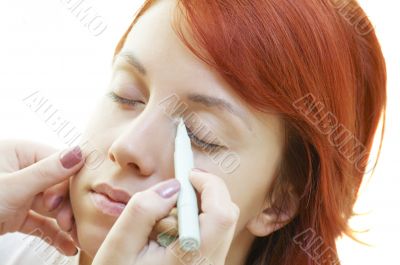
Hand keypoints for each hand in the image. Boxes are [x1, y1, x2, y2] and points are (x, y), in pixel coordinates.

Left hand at [0, 140, 83, 255]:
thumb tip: (80, 153)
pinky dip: (52, 234)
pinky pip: (40, 223)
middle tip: (69, 223)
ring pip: (51, 207)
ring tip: (77, 239)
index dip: (68, 182)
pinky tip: (67, 247)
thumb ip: (48, 172)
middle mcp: (23, 171)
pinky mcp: (16, 214)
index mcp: (20, 152)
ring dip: (65, 223)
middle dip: (66, 206)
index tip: (72, 200)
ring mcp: (20, 194)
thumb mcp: (11, 187)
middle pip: (58, 186)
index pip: (58, 162)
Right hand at [92, 169, 239, 264]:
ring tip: (163, 220)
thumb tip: (173, 186)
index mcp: (192, 261)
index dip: (209, 185)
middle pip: (226, 215)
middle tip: (175, 190)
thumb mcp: (118, 247)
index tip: (188, 173)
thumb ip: (143, 210)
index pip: (222, 214)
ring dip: (196, 208)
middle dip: (203, 193)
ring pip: (220, 223)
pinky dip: (194, 222)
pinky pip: (211, 234)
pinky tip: (168, 230)